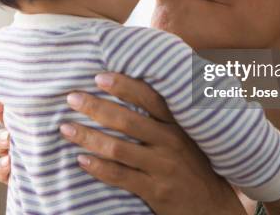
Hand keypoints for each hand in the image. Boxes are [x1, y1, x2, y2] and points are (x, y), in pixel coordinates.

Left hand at [60, 72, 246, 214]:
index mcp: (178, 124)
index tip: (99, 77)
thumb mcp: (189, 135)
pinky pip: (120, 177)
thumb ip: (167, 116)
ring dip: (89, 137)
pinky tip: (81, 160)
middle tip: (72, 98)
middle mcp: (170, 142)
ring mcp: (162, 167)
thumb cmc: (195, 164)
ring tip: (66, 128)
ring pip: (119, 149)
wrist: (213, 206)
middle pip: (128, 121)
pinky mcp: (155, 191)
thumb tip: (134, 90)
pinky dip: (98, 168)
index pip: (150, 98)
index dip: (124, 85)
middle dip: (97, 107)